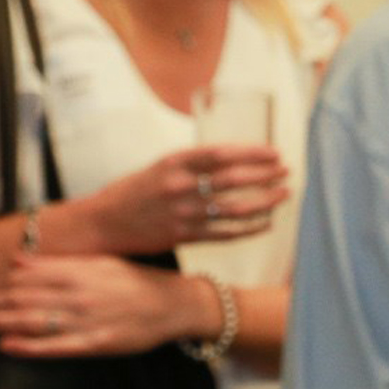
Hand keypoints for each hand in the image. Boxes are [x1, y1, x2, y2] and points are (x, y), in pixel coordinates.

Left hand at [0, 253, 207, 357]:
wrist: (177, 304)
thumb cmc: (138, 282)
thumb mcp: (102, 262)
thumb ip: (60, 262)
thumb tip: (18, 260)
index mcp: (83, 270)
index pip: (31, 275)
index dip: (4, 282)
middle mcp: (82, 294)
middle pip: (28, 298)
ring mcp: (90, 319)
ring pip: (36, 320)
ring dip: (3, 322)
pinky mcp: (98, 343)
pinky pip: (57, 346)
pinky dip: (29, 346)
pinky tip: (8, 346)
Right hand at [77, 145, 287, 252]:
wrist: (102, 223)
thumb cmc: (134, 191)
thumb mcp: (160, 167)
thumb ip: (192, 164)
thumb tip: (234, 159)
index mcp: (173, 164)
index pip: (222, 154)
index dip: (252, 152)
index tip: (274, 152)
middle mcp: (179, 187)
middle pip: (233, 179)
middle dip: (265, 175)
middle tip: (286, 172)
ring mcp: (182, 214)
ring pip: (234, 208)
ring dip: (265, 202)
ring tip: (283, 195)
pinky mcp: (183, 237)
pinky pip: (225, 233)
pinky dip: (249, 229)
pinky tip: (266, 223)